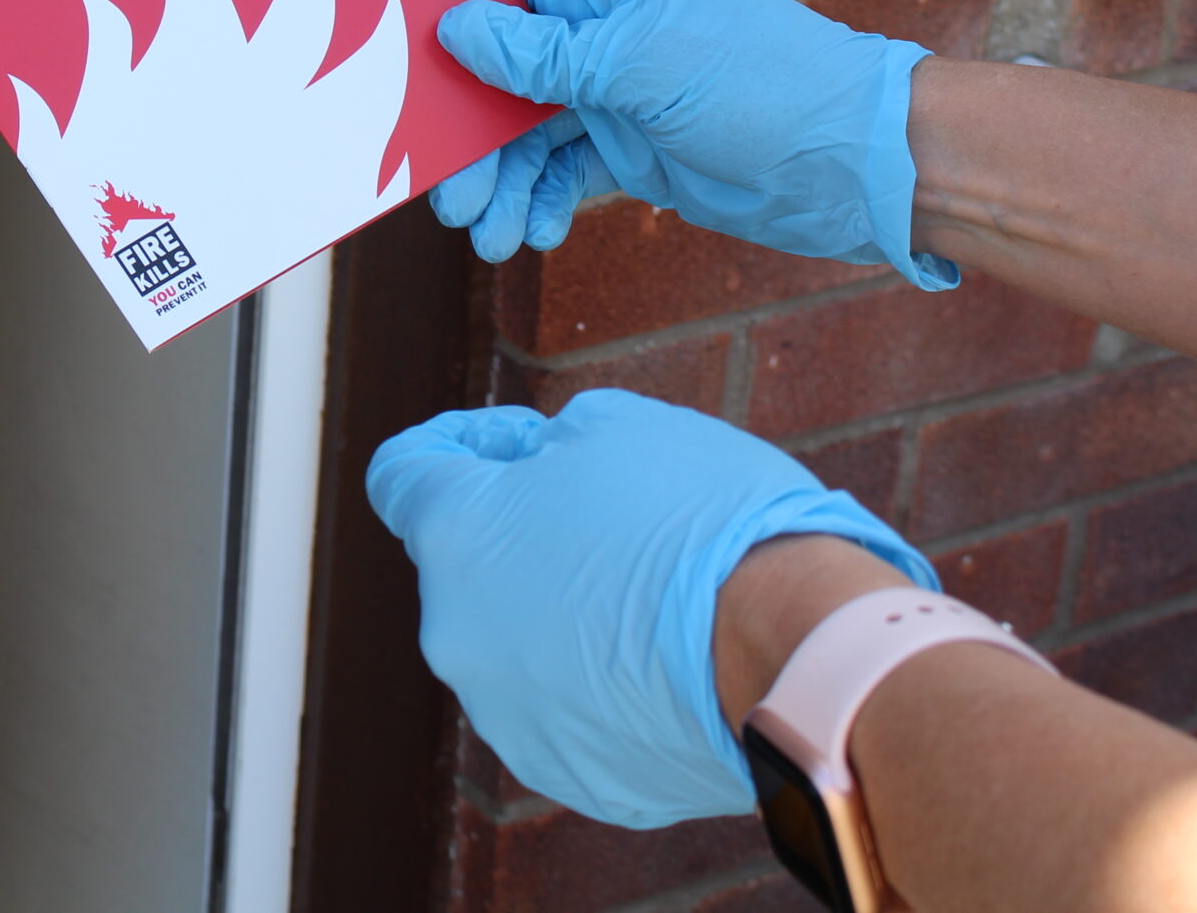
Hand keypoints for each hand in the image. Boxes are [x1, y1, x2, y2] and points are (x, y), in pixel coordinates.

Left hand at [366, 390, 932, 828]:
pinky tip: (672, 660)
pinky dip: (605, 683)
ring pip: (519, 643)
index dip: (455, 444)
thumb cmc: (707, 520)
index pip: (403, 473)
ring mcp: (507, 714)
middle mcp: (456, 633)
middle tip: (615, 516)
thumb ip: (550, 445)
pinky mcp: (567, 771)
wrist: (794, 648)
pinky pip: (571, 710)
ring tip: (659, 596)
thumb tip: (538, 465)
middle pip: (470, 565)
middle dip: (525, 533)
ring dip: (565, 614)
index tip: (509, 443)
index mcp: (454, 533)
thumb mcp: (621, 425)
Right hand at [432, 0, 955, 289]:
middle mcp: (610, 23)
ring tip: (493, 236)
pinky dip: (541, 200)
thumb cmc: (767, 88)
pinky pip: (562, 169)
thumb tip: (456, 28)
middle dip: (469, 132)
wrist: (858, 167)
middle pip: (501, 65)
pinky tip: (536, 232)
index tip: (400, 63)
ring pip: (525, 129)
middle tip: (450, 195)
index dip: (449, 11)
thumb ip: (542, 53)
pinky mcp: (635, 145)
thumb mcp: (642, 65)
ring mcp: (621, 87)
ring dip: (502, 181)